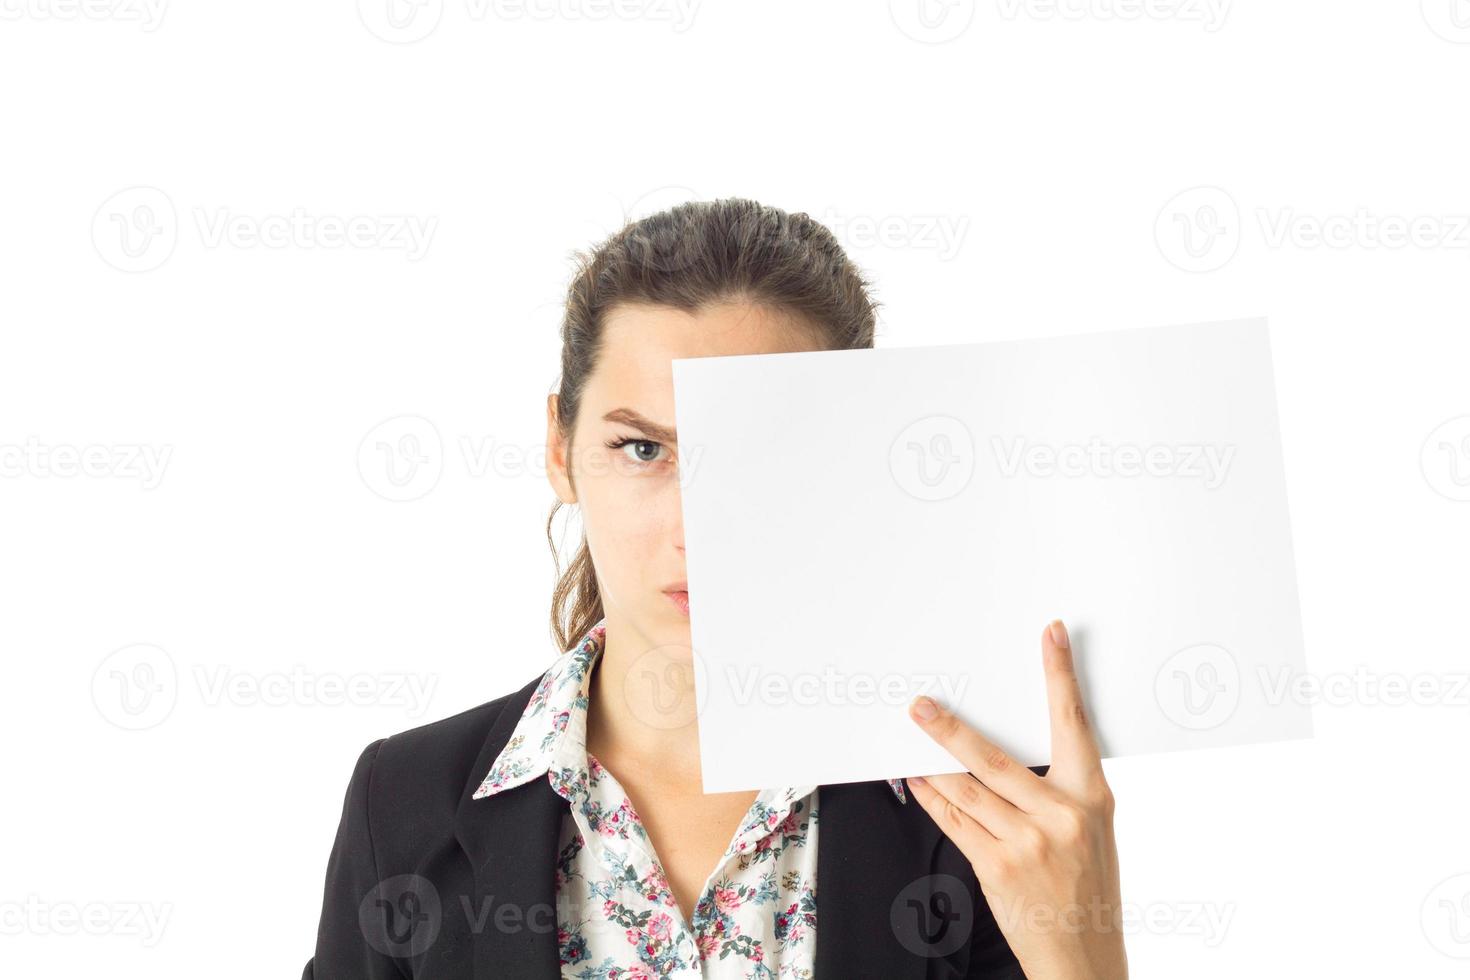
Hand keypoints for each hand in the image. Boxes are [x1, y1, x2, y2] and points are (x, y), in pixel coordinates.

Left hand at [905, 620, 1125, 979]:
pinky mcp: (998, 867)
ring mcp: (1028, 843)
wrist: (1084, 956)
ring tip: (909, 737)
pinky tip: (916, 780)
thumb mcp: (1092, 832)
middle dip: (951, 729)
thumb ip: (1061, 792)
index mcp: (1092, 798)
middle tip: (922, 704)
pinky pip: (955, 822)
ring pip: (965, 789)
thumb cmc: (1088, 889)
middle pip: (994, 758)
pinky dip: (932, 798)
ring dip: (931, 762)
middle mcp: (1061, 816)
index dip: (1060, 676)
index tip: (1050, 636)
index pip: (1074, 724)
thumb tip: (1010, 753)